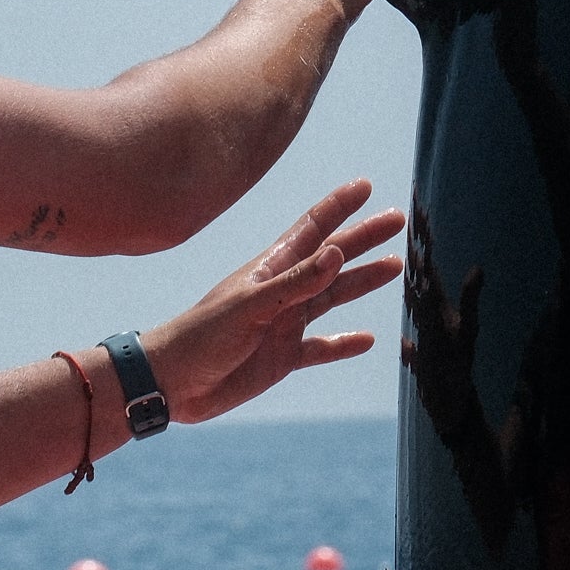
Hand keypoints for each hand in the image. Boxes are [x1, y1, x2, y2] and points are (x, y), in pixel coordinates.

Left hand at [139, 181, 404, 425]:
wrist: (172, 383)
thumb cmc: (201, 336)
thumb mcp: (251, 305)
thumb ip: (295, 283)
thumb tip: (337, 253)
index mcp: (270, 269)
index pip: (312, 229)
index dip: (338, 206)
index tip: (365, 186)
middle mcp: (282, 291)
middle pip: (332, 258)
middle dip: (363, 238)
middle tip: (397, 220)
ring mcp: (283, 323)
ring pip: (332, 296)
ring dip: (361, 281)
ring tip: (395, 267)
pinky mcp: (282, 357)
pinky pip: (321, 346)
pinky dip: (343, 343)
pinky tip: (367, 339)